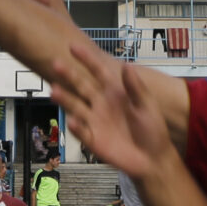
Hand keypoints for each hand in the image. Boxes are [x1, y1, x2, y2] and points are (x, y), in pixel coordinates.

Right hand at [45, 39, 172, 176]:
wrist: (152, 158)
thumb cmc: (152, 129)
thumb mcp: (147, 106)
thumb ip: (135, 87)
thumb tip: (127, 65)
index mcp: (114, 92)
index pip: (98, 71)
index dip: (87, 59)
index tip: (73, 47)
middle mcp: (100, 103)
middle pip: (81, 86)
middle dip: (68, 75)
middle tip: (56, 64)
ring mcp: (95, 121)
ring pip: (76, 107)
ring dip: (65, 99)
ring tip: (54, 91)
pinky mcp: (93, 140)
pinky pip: (82, 132)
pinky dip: (77, 127)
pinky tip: (73, 122)